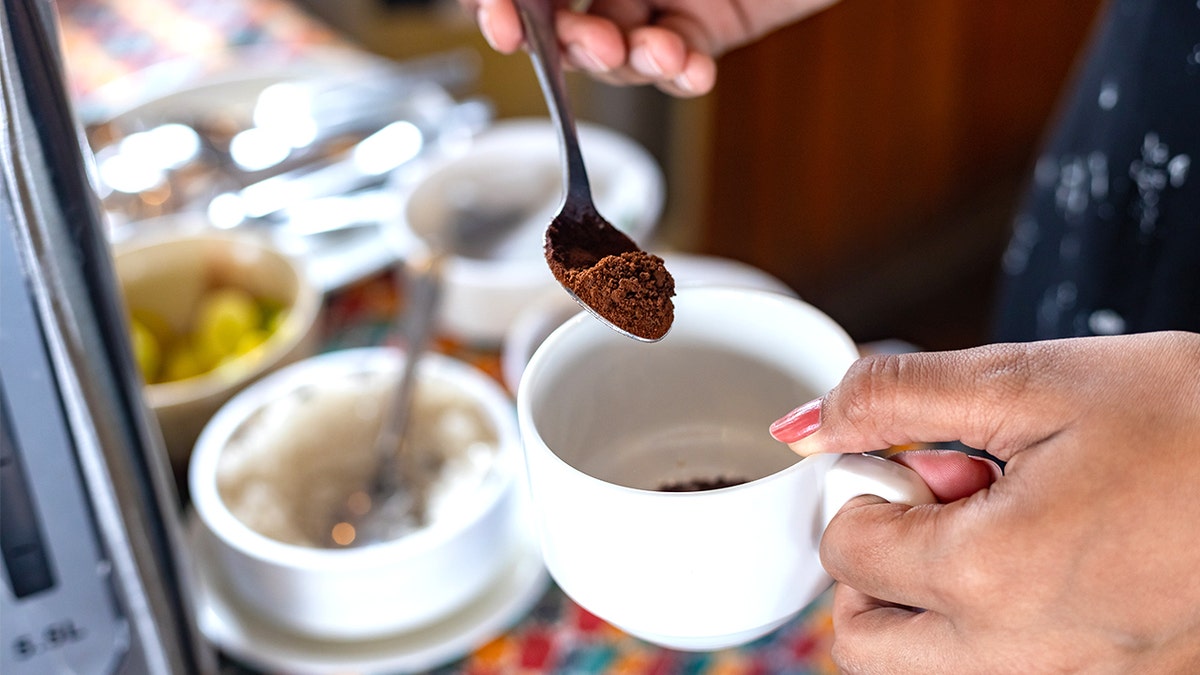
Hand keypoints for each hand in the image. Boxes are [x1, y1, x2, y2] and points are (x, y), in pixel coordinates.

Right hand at [459, 0, 838, 96]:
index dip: (506, 8)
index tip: (501, 28)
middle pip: (562, 20)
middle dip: (564, 41)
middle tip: (580, 43)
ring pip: (617, 49)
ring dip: (622, 60)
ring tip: (648, 49)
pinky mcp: (712, 27)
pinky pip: (679, 62)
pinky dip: (677, 73)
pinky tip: (686, 66)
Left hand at [770, 332, 1199, 672]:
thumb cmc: (1197, 419)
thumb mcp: (1036, 381)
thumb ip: (897, 398)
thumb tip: (804, 425)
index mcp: (994, 576)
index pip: (843, 550)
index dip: (865, 488)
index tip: (921, 457)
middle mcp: (1026, 660)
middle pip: (864, 641)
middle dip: (873, 567)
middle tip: (942, 504)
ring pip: (928, 670)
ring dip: (930, 602)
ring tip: (1004, 530)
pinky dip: (992, 628)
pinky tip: (1050, 565)